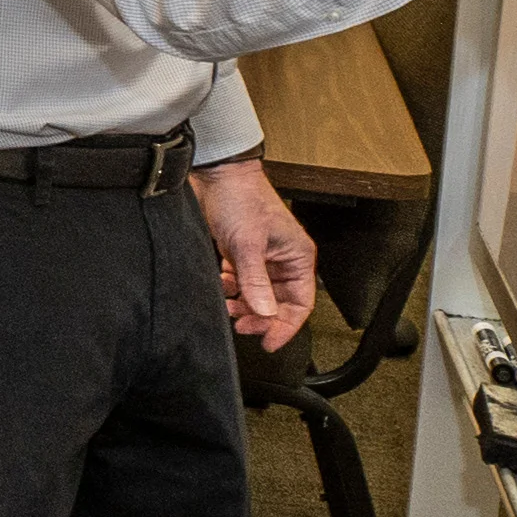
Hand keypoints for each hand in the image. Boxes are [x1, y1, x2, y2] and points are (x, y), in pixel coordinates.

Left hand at [193, 157, 318, 351]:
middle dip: (260, 316)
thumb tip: (265, 314)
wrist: (216, 174)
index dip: (286, 326)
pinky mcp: (242, 254)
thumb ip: (255, 281)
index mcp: (298, 257)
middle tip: (241, 325)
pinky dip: (230, 288)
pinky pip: (241, 283)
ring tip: (227, 305)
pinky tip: (221, 284)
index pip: (301, 304)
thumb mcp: (247, 244)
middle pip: (278, 303)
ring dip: (243, 303)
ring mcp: (262, 258)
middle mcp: (283, 260)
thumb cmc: (240, 198)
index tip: (268, 342)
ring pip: (257, 295)